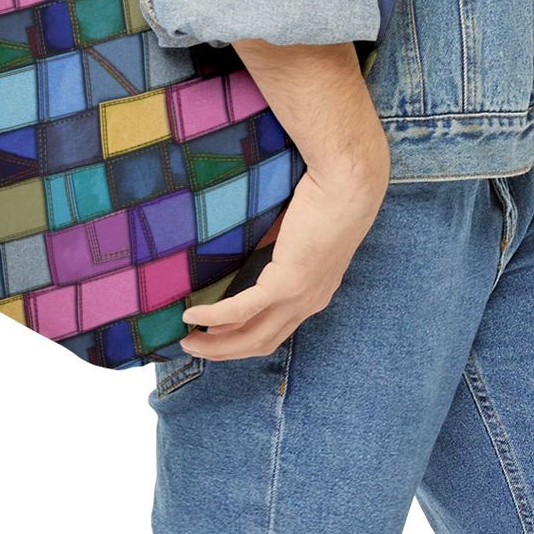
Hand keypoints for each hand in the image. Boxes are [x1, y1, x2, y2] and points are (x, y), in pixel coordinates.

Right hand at [176, 150, 389, 360]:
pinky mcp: (287, 283)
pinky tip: (192, 314)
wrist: (346, 183)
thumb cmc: (327, 197)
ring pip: (251, 336)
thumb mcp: (296, 232)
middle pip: (261, 342)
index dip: (244, 339)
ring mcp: (299, 296)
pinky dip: (214, 315)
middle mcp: (309, 302)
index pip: (276, 330)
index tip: (215, 336)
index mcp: (315, 293)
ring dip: (216, 344)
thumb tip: (249, 251)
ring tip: (187, 339)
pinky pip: (242, 309)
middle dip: (224, 350)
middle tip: (193, 345)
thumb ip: (276, 249)